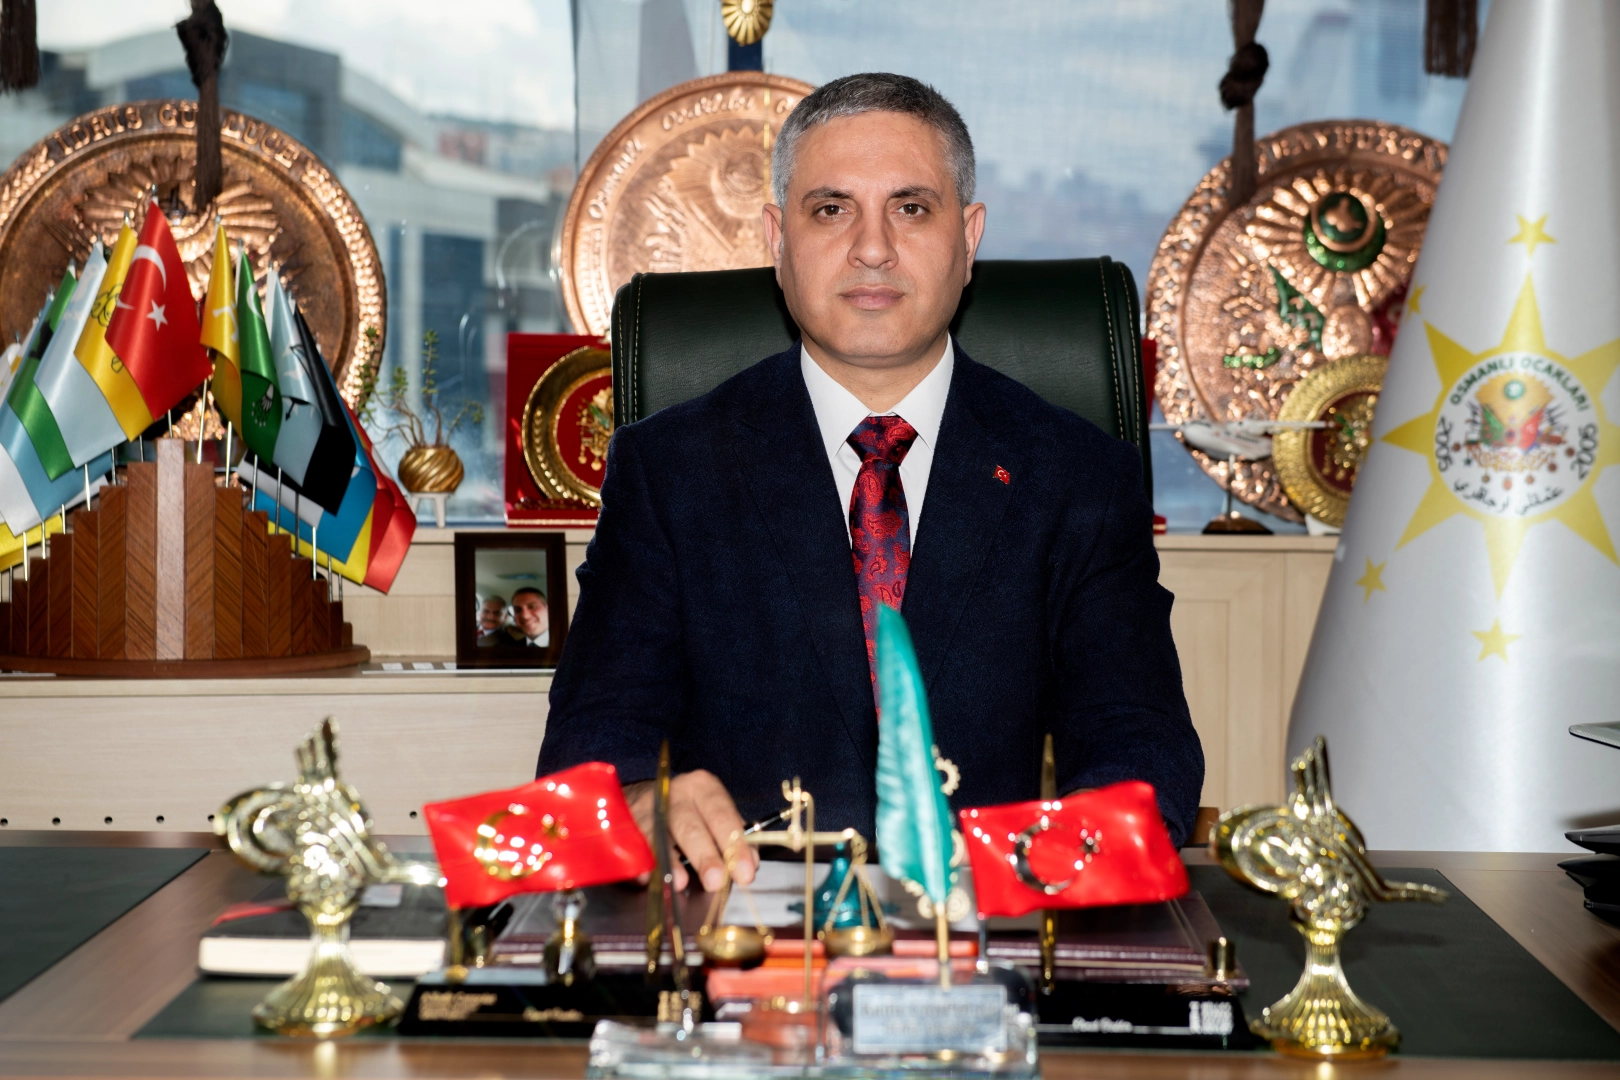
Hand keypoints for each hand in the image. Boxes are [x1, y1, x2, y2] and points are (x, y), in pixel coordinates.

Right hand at [624, 770, 758, 892]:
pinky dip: (640, 863)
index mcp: (703, 788)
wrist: (639, 797)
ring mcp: (646, 808)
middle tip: (716, 881)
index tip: (745, 871)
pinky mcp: (624, 824)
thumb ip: (732, 838)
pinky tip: (648, 879)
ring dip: (670, 860)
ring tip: (681, 882)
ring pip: (658, 834)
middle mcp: (673, 794)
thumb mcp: (712, 815)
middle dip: (704, 855)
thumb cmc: (685, 811)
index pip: (722, 815)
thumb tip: (749, 864)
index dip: (734, 844)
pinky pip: (631, 845)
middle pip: (690, 825)